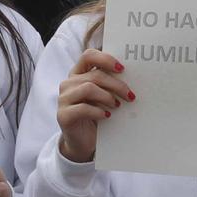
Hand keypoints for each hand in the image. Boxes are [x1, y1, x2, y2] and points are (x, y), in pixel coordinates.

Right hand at [56, 49, 131, 163]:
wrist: (83, 141)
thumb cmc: (96, 115)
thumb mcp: (103, 97)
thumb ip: (109, 85)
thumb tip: (132, 77)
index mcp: (78, 74)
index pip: (88, 56)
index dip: (106, 59)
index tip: (122, 69)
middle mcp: (68, 84)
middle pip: (94, 76)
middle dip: (116, 85)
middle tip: (129, 95)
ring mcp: (63, 99)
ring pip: (88, 89)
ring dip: (107, 97)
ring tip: (117, 105)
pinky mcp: (63, 115)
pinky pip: (82, 108)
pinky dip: (98, 111)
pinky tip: (107, 116)